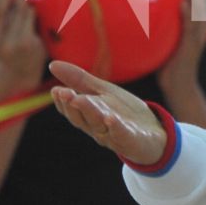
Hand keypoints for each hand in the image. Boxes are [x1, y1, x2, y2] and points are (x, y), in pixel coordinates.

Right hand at [0, 0, 47, 88]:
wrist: (22, 68)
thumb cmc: (8, 35)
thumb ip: (1, 3)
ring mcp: (7, 46)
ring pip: (16, 9)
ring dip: (21, 1)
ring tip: (22, 10)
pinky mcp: (24, 45)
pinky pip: (29, 15)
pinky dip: (30, 10)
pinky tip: (30, 18)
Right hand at [49, 59, 167, 164]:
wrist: (153, 134)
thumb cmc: (123, 112)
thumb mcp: (102, 92)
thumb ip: (79, 80)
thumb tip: (52, 64)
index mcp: (89, 117)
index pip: (72, 111)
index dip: (63, 102)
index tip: (56, 90)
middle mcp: (98, 128)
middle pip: (82, 118)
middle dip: (72, 105)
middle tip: (63, 93)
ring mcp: (114, 135)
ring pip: (99, 124)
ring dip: (89, 111)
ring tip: (80, 99)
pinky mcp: (132, 140)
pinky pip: (122, 134)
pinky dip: (116, 127)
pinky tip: (110, 117)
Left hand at [155, 0, 205, 110]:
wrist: (177, 87)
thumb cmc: (163, 62)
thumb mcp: (157, 36)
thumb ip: (151, 19)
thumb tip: (126, 3)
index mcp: (192, 17)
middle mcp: (199, 22)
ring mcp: (197, 34)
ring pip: (199, 6)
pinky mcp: (193, 47)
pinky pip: (192, 28)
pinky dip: (188, 15)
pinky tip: (181, 5)